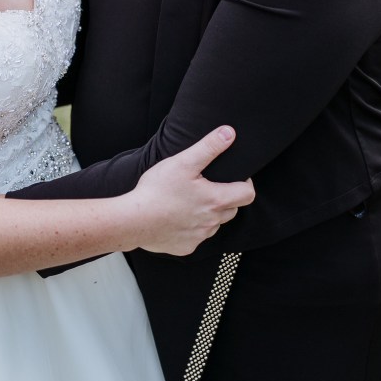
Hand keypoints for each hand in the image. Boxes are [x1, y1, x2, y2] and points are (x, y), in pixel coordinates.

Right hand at [132, 127, 254, 254]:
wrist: (133, 221)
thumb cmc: (157, 191)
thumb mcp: (183, 162)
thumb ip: (209, 147)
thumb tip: (229, 133)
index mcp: (215, 200)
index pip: (247, 194)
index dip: (245, 183)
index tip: (235, 177)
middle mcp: (212, 222)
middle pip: (232, 210)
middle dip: (225, 198)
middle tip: (207, 186)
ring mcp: (199, 237)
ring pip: (214, 224)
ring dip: (208, 214)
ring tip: (188, 201)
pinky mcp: (186, 247)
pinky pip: (196, 237)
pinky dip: (191, 228)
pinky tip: (176, 218)